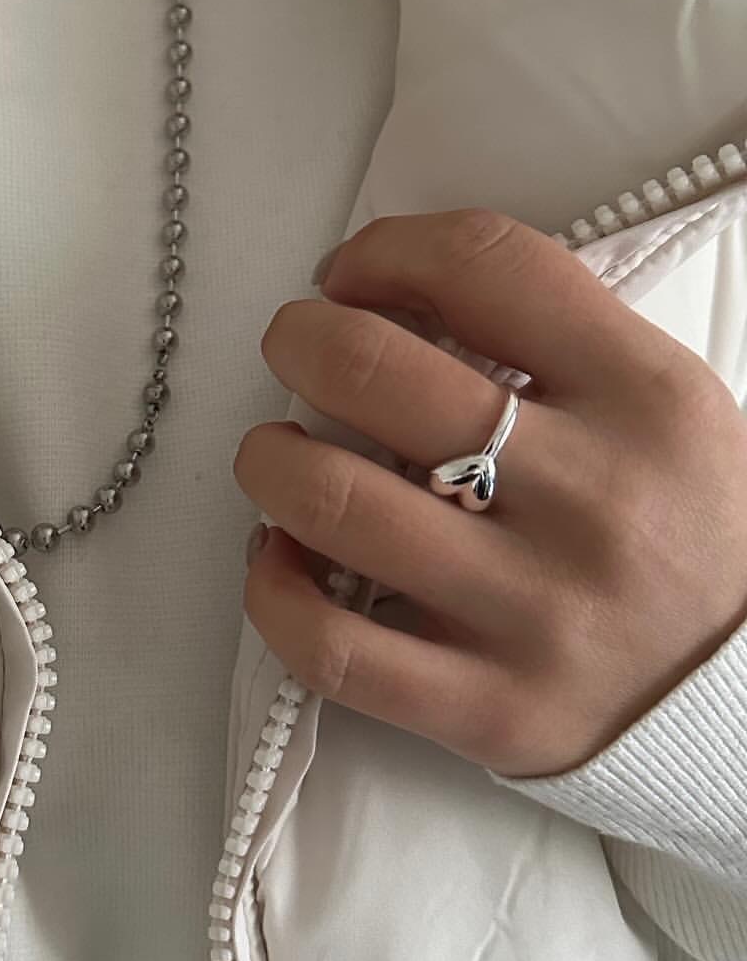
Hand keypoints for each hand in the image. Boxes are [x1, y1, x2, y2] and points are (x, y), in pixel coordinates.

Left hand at [233, 209, 746, 777]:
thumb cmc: (690, 532)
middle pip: (378, 374)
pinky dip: (272, 591)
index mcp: (647, 397)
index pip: (485, 267)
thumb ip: (555, 345)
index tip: (352, 273)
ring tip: (276, 455)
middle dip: (302, 339)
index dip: (387, 251)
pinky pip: (331, 646)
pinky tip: (278, 557)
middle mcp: (594, 499)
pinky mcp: (491, 709)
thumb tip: (394, 297)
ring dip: (269, 461)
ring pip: (333, 504)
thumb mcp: (666, 410)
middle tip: (296, 347)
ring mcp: (537, 612)